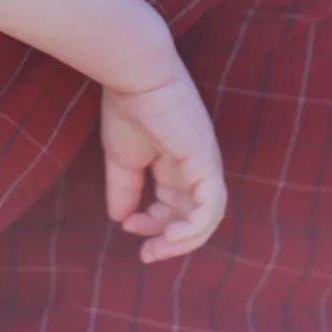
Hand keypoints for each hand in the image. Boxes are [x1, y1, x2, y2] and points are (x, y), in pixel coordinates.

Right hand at [100, 65, 226, 263]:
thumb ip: (125, 189)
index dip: (155, 225)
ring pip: (209, 216)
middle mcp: (197, 166)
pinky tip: (172, 235)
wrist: (134, 76)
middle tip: (148, 255)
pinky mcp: (205, 161)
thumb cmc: (128, 107)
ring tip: (159, 248)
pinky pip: (211, 204)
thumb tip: (120, 219)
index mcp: (179, 164)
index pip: (176, 206)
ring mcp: (204, 163)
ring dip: (185, 240)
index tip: (128, 227)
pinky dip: (196, 227)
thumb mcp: (122, 159)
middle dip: (171, 240)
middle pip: (195, 216)